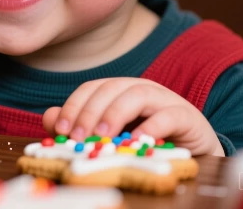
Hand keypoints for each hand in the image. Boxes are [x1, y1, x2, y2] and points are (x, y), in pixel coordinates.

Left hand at [42, 78, 224, 155]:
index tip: (60, 128)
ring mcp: (165, 99)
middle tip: (78, 135)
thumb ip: (80, 126)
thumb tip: (49, 117)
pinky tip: (137, 142)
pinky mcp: (187, 116)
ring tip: (103, 135)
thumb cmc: (148, 144)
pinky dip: (151, 127)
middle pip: (111, 88)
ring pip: (137, 94)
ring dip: (116, 113)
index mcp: (121, 90)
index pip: (92, 88)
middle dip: (90, 111)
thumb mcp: (112, 136)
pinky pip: (168, 116)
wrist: (194, 154)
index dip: (74, 105)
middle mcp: (142, 89)